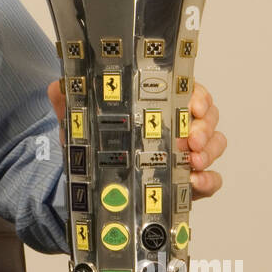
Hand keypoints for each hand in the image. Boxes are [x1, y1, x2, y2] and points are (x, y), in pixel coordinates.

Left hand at [46, 77, 224, 199]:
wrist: (91, 184)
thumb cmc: (94, 145)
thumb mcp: (80, 123)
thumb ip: (68, 104)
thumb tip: (57, 88)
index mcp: (158, 105)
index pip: (189, 91)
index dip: (198, 96)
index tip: (193, 105)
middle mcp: (177, 126)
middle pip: (208, 117)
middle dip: (205, 126)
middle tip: (192, 138)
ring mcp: (186, 154)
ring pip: (214, 145)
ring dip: (210, 151)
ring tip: (193, 160)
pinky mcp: (188, 181)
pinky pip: (210, 179)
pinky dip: (208, 180)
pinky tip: (195, 181)